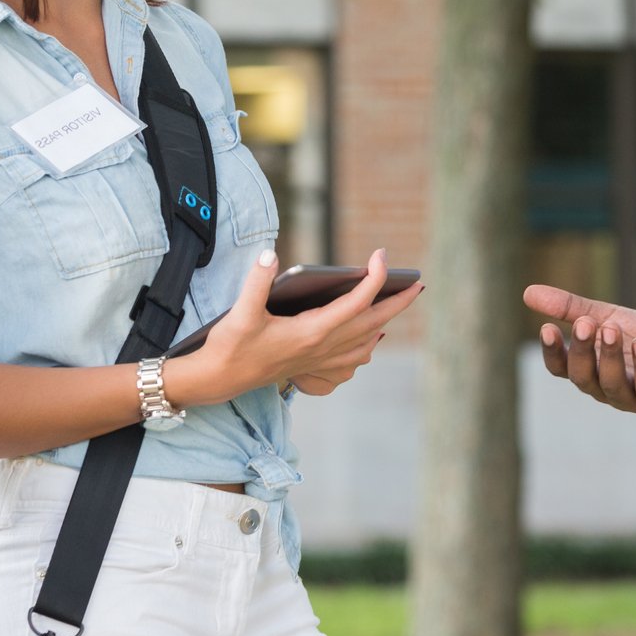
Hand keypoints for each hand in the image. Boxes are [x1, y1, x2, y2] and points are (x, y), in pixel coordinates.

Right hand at [177, 249, 422, 406]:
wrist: (218, 381)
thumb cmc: (229, 346)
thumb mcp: (240, 313)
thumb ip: (257, 282)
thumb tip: (271, 254)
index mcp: (311, 332)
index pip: (356, 302)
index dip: (374, 278)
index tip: (381, 255)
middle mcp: (322, 349)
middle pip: (372, 324)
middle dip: (397, 303)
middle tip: (417, 285)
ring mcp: (319, 362)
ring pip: (366, 344)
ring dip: (384, 325)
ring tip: (395, 306)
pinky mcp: (311, 369)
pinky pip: (351, 361)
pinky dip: (366, 348)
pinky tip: (367, 341)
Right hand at [523, 284, 635, 413]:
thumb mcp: (604, 316)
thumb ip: (570, 308)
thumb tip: (527, 292)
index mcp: (586, 369)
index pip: (560, 368)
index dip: (552, 351)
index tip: (547, 327)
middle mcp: (602, 388)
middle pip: (583, 377)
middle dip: (582, 350)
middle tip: (585, 323)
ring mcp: (629, 398)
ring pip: (612, 384)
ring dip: (609, 356)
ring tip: (611, 328)